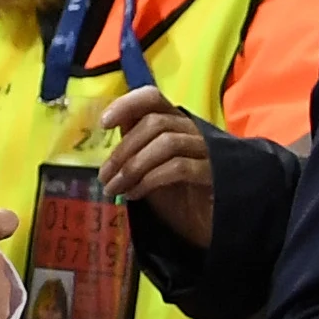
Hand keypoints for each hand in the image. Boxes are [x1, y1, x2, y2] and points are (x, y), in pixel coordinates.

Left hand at [95, 87, 212, 246]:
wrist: (211, 221)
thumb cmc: (178, 192)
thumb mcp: (149, 163)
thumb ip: (135, 143)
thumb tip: (111, 129)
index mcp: (176, 123)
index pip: (152, 97)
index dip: (128, 104)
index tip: (104, 123)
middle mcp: (193, 130)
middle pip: (155, 123)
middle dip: (124, 150)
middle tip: (104, 176)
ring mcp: (207, 150)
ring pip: (166, 143)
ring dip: (133, 167)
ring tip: (115, 188)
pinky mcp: (214, 173)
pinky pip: (179, 167)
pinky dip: (150, 180)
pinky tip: (135, 194)